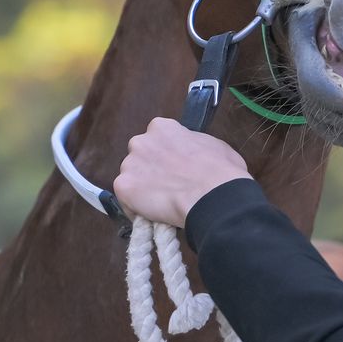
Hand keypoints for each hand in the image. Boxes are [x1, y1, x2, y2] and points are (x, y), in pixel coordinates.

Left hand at [114, 118, 251, 228]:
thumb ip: (192, 144)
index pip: (156, 138)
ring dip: (143, 188)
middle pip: (140, 156)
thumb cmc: (219, 169)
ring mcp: (129, 165)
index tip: (173, 165)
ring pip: (131, 178)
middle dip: (150, 168)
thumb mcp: (212, 144)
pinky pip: (126, 200)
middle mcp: (141, 141)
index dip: (165, 153)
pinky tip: (154, 214)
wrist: (212, 194)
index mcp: (162, 127)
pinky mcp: (123, 188)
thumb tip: (191, 154)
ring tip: (162, 203)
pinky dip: (137, 208)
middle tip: (167, 183)